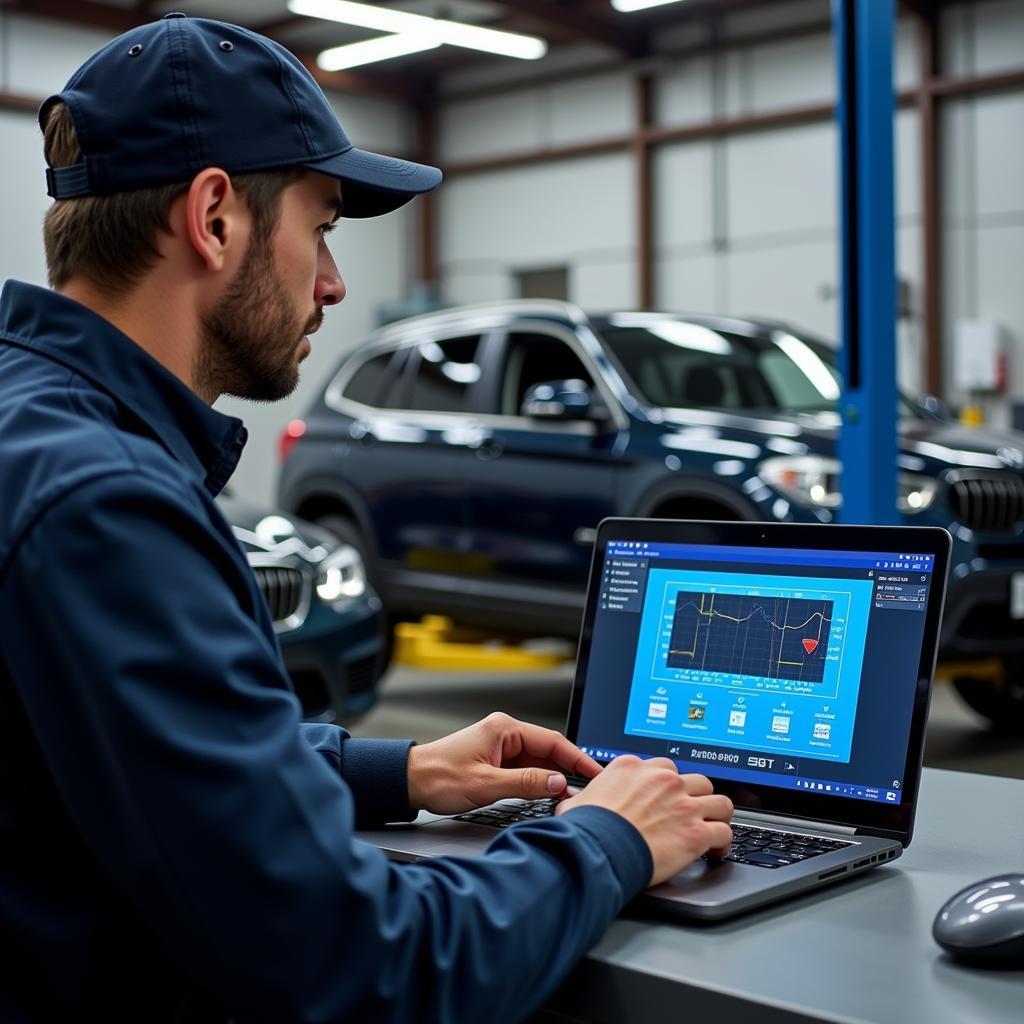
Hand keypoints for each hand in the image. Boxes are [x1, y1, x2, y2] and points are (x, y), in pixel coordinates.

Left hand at [407, 712, 600, 814]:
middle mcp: (504, 733)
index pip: (552, 741)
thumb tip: (558, 782)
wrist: (410, 781)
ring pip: (538, 761)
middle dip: (569, 769)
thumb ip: (526, 783)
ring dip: (554, 777)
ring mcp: (500, 747)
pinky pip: (526, 768)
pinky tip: (549, 794)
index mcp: (504, 729)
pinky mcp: (496, 760)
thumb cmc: (439, 776)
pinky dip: (539, 781)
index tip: (596, 772)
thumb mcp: (487, 785)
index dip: (577, 758)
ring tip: (573, 795)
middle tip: (591, 788)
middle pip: (548, 750)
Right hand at [556, 756, 732, 886]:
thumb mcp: (578, 801)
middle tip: (691, 813)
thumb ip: (586, 796)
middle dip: (696, 797)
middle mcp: (663, 781)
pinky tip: (717, 850)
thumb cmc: (586, 829)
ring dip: (717, 815)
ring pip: (720, 801)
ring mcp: (683, 804)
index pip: (663, 768)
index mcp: (634, 768)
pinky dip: (723, 842)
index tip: (668, 798)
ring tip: (713, 827)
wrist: (598, 849)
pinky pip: (724, 831)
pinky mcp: (696, 832)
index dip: (667, 785)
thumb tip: (576, 802)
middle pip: (696, 780)